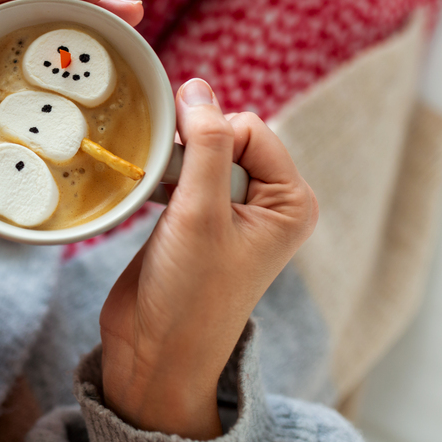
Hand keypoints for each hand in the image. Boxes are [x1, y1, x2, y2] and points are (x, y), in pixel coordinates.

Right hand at [98, 79, 318, 439]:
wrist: (155, 354)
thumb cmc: (189, 297)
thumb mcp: (200, 213)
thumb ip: (204, 143)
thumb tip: (197, 86)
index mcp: (291, 202)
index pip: (250, 128)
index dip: (210, 138)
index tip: (183, 176)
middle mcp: (268, 203)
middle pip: (226, 135)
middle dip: (191, 150)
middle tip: (173, 194)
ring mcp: (232, 212)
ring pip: (200, 152)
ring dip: (174, 164)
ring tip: (162, 201)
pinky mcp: (199, 221)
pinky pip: (183, 173)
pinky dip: (163, 177)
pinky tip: (151, 199)